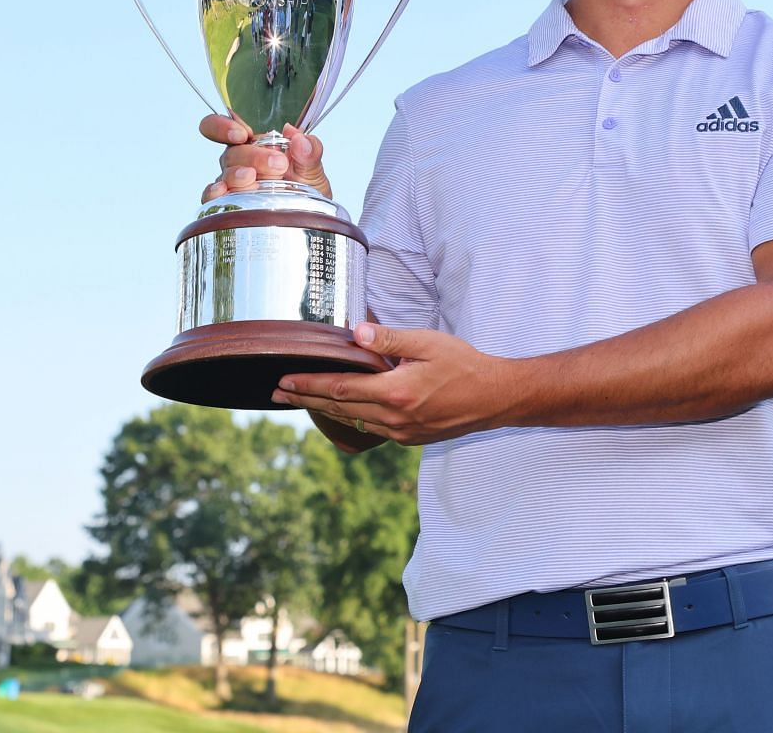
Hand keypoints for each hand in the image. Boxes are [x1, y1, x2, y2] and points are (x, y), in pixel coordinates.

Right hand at [198, 115, 330, 200]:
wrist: (308, 218)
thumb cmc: (306, 189)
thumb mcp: (313, 168)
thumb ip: (310, 151)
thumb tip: (299, 137)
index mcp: (257, 145)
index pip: (229, 127)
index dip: (225, 126)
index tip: (242, 134)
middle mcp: (241, 161)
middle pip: (232, 152)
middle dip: (253, 156)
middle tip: (278, 165)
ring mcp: (234, 183)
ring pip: (225, 173)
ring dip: (237, 175)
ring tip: (254, 179)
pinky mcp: (228, 204)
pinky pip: (213, 197)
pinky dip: (215, 193)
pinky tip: (223, 191)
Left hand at [272, 323, 516, 445]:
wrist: (495, 398)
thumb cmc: (463, 365)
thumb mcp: (428, 343)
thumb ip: (390, 339)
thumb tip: (354, 333)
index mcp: (396, 392)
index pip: (340, 388)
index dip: (308, 384)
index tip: (284, 379)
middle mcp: (394, 417)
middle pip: (338, 408)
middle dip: (305, 398)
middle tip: (277, 392)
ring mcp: (401, 432)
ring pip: (352, 422)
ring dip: (323, 410)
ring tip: (300, 401)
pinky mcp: (409, 438)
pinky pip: (370, 430)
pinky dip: (349, 419)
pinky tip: (340, 411)